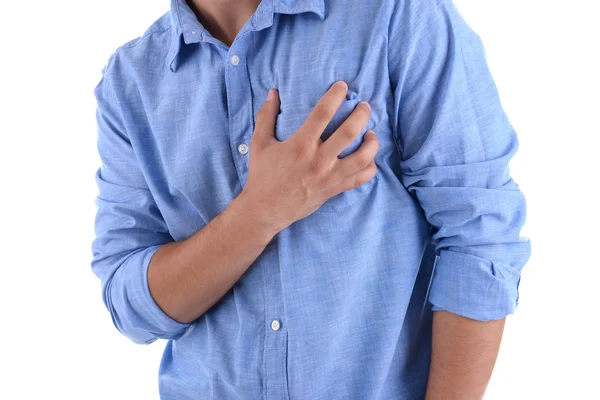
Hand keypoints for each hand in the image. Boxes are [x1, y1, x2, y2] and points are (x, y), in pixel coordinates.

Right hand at [240, 81, 378, 233]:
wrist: (265, 210)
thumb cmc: (262, 175)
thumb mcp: (259, 144)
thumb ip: (266, 116)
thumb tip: (273, 92)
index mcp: (300, 144)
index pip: (323, 113)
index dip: (336, 95)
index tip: (343, 86)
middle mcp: (318, 159)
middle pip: (349, 131)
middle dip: (362, 114)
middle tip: (365, 106)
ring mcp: (329, 176)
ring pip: (362, 157)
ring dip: (372, 142)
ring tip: (371, 133)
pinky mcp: (334, 190)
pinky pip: (360, 179)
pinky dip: (370, 168)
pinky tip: (368, 158)